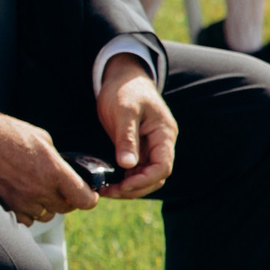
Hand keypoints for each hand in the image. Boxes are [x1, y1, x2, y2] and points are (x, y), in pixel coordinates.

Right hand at [0, 112, 94, 223]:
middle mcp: (40, 190)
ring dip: (44, 206)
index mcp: (54, 172)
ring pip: (44, 216)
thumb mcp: (42, 138)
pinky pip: (24, 220)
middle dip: (64, 200)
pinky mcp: (5, 205)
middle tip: (56, 189)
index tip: (86, 195)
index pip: (84, 200)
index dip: (88, 198)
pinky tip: (20, 198)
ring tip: (34, 191)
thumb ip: (56, 159)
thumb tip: (62, 170)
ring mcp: (22, 201)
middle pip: (64, 209)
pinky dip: (25, 212)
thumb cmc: (8, 133)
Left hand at [95, 53, 175, 198]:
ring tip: (106, 190)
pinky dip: (125, 178)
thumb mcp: (123, 112)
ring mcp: (150, 146)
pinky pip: (136, 169)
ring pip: (146, 176)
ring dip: (129, 186)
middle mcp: (161, 143)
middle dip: (135, 188)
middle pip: (156, 176)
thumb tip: (128, 165)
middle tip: (109, 192)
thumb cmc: (124, 90)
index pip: (163, 166)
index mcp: (164, 134)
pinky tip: (108, 182)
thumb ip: (127, 138)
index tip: (122, 185)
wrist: (122, 77)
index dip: (144, 180)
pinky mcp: (139, 148)